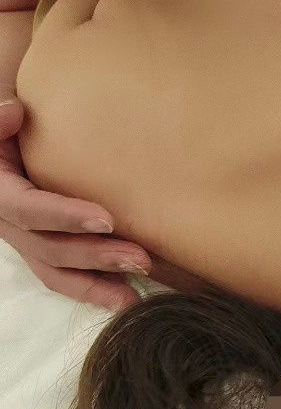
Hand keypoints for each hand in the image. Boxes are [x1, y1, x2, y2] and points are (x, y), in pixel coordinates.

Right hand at [0, 91, 151, 310]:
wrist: (9, 138)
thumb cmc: (9, 124)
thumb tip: (15, 113)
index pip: (28, 209)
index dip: (64, 217)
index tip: (107, 220)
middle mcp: (7, 222)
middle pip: (49, 249)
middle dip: (94, 257)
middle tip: (140, 258)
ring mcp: (25, 239)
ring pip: (56, 272)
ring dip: (96, 284)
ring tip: (134, 294)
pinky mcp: (41, 246)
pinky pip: (63, 276)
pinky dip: (92, 288)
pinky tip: (125, 296)